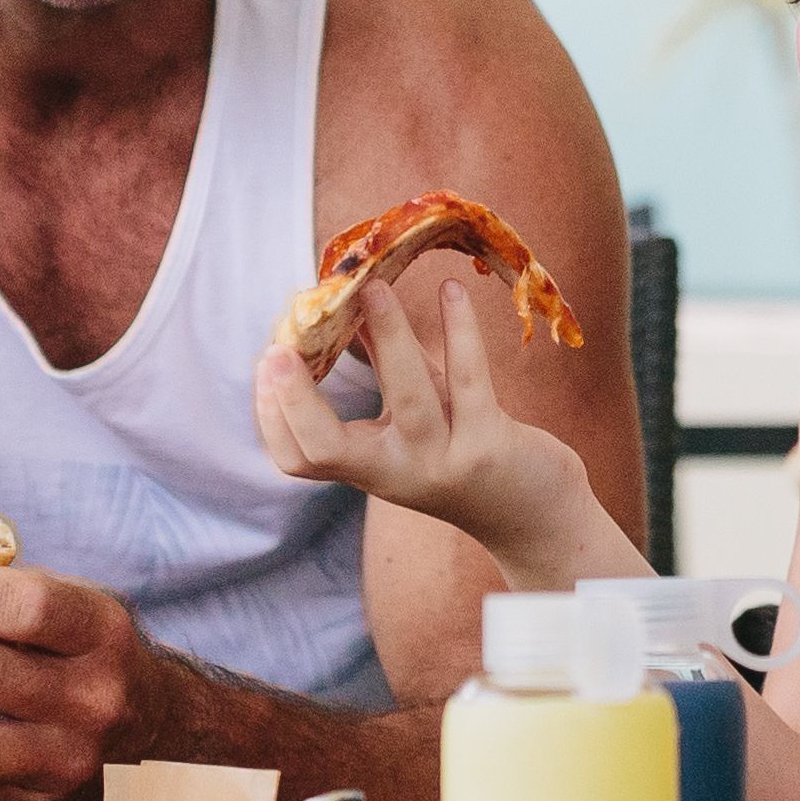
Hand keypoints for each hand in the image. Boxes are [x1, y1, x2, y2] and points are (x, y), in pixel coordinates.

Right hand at [251, 263, 614, 574]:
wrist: (532, 513)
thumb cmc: (465, 451)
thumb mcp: (415, 415)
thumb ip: (382, 367)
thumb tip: (349, 301)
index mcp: (368, 469)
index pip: (298, 457)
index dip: (271, 414)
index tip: (267, 359)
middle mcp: (397, 474)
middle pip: (328, 447)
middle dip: (297, 400)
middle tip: (280, 346)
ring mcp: (443, 463)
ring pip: (406, 398)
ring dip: (388, 336)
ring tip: (374, 287)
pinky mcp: (489, 445)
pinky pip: (467, 378)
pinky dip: (459, 330)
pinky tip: (451, 291)